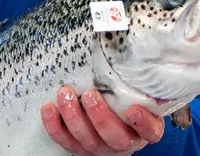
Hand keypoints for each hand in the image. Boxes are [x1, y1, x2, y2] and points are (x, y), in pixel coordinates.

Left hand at [41, 86, 164, 155]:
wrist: (116, 122)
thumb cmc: (131, 101)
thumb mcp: (143, 93)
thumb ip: (142, 83)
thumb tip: (144, 53)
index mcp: (146, 130)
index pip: (150, 131)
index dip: (142, 122)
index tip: (132, 109)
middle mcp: (125, 143)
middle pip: (114, 138)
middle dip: (100, 117)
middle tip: (90, 95)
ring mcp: (101, 148)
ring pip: (87, 140)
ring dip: (74, 117)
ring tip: (66, 94)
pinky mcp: (80, 148)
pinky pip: (65, 141)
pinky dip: (55, 126)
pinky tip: (49, 108)